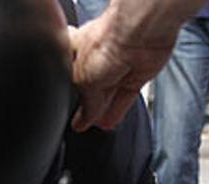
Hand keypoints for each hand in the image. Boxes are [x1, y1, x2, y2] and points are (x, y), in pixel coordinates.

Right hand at [66, 0, 206, 130]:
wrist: (138, 33)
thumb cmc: (106, 42)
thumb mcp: (82, 80)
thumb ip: (86, 103)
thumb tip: (84, 119)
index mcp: (78, 50)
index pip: (71, 76)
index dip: (69, 94)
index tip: (69, 112)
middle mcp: (99, 57)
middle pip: (92, 87)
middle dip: (88, 105)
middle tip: (82, 121)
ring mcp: (119, 65)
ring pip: (110, 93)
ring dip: (103, 110)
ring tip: (96, 125)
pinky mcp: (138, 73)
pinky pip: (126, 96)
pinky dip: (119, 110)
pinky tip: (110, 121)